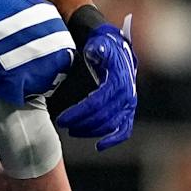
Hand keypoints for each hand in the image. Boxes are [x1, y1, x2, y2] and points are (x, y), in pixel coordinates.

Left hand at [57, 15, 137, 150]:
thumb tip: (96, 50)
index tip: (61, 119)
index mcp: (118, 82)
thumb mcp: (99, 43)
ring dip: (90, 131)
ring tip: (72, 130)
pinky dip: (113, 140)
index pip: (96, 103)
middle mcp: (127, 96)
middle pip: (102, 117)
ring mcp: (129, 106)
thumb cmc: (104, 47)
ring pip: (110, 126)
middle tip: (63, 124)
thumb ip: (97, 48)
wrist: (117, 49)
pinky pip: (124, 131)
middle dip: (80, 123)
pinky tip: (99, 146)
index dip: (78, 113)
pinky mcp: (128, 112)